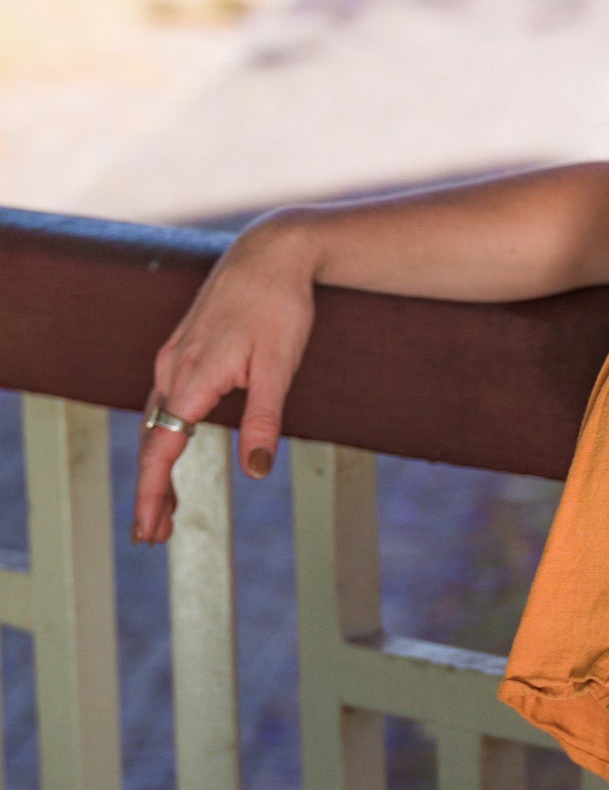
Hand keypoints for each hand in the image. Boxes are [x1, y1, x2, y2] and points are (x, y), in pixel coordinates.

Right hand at [132, 217, 319, 544]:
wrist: (271, 252)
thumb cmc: (280, 306)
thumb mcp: (280, 367)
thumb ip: (264, 421)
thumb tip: (255, 473)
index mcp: (193, 377)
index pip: (162, 449)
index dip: (152, 492)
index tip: (147, 530)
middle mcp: (172, 368)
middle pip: (153, 442)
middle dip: (151, 491)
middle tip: (154, 537)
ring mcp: (173, 356)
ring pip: (155, 421)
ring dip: (156, 466)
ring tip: (164, 508)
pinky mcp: (183, 348)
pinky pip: (163, 400)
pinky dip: (162, 433)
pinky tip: (170, 448)